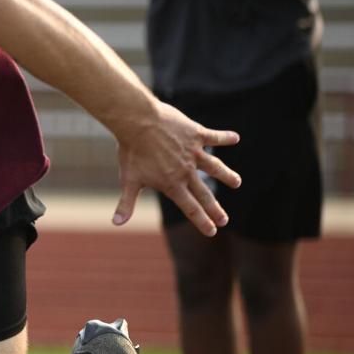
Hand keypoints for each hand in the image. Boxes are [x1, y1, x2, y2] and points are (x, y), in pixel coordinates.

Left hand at [112, 101, 240, 235]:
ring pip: (215, 167)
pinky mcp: (196, 134)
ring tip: (237, 182)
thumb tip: (116, 224)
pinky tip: (235, 138)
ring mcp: (193, 153)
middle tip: (225, 220)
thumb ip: (126, 204)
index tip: (212, 232)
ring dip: (227, 175)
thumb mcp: (128, 179)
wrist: (136, 121)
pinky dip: (225, 137)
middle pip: (204, 194)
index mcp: (171, 184)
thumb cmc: (131, 151)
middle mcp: (186, 171)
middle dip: (215, 209)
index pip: (190, 208)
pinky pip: (214, 137)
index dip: (202, 221)